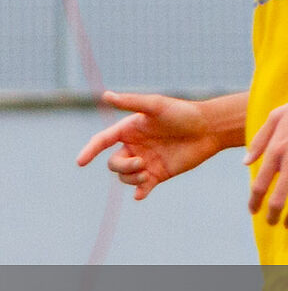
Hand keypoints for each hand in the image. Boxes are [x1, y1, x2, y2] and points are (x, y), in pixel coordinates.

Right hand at [76, 90, 232, 200]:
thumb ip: (131, 102)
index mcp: (128, 130)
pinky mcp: (158, 174)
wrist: (210, 128)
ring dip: (132, 178)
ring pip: (125, 177)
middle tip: (141, 162)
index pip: (101, 141)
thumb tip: (106, 96)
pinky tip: (140, 195)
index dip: (89, 151)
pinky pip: (142, 188)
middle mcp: (133, 147)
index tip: (80, 162)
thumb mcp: (155, 105)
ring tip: (147, 172)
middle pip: (113, 164)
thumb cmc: (183, 113)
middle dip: (123, 166)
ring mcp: (145, 162)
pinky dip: (139, 192)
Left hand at [253, 104, 287, 225]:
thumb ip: (259, 140)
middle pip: (279, 197)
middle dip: (272, 213)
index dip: (255, 201)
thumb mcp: (277, 116)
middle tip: (270, 223)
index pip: (260, 184)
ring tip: (286, 226)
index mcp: (278, 150)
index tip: (252, 212)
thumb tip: (245, 164)